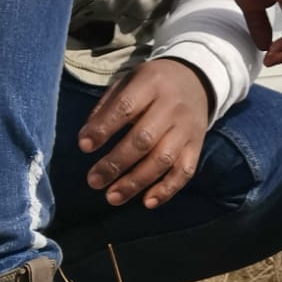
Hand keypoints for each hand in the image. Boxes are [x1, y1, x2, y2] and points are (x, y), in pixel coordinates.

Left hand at [79, 58, 210, 209]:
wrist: (197, 79)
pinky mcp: (197, 145)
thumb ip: (108, 105)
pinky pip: (185, 171)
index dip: (104, 128)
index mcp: (151, 84)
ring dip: (136, 182)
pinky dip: (167, 189)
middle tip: (94, 181)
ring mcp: (187, 128)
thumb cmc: (153, 83)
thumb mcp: (129, 80)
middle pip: (143, 139)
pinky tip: (147, 202)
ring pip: (163, 159)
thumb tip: (88, 138)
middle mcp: (172, 107)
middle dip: (116, 163)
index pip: (125, 107)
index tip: (84, 146)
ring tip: (112, 197)